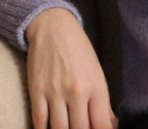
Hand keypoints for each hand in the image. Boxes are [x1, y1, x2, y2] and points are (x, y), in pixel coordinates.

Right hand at [26, 7, 115, 128]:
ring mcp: (55, 92)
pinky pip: (39, 121)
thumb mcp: (97, 74)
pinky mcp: (37, 91)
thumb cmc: (79, 51)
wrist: (54, 28)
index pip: (101, 125)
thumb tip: (110, 125)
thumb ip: (103, 102)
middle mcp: (77, 91)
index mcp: (96, 87)